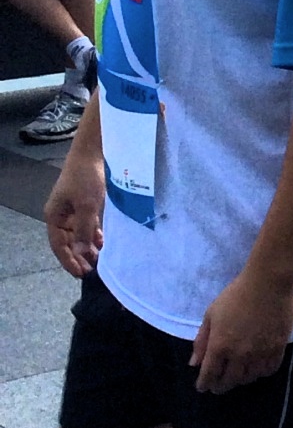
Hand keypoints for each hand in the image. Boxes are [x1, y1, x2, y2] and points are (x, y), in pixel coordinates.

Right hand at [45, 150, 104, 277]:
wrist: (93, 153)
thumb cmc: (86, 178)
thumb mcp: (86, 205)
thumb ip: (85, 229)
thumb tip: (82, 252)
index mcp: (55, 217)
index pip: (59, 245)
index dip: (69, 261)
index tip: (80, 274)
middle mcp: (61, 216)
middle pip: (68, 242)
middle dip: (79, 258)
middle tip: (91, 272)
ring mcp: (73, 211)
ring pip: (79, 236)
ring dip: (87, 248)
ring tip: (99, 262)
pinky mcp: (85, 205)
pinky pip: (87, 226)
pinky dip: (94, 236)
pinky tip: (103, 244)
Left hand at [191, 268, 292, 393]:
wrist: (269, 283)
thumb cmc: (236, 294)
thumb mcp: (211, 314)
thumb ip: (202, 340)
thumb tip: (194, 363)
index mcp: (219, 346)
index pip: (209, 375)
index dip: (204, 384)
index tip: (203, 386)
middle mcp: (239, 354)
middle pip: (229, 381)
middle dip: (221, 386)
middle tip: (219, 386)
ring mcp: (260, 352)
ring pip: (250, 378)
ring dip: (241, 379)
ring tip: (238, 376)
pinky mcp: (278, 347)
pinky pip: (269, 369)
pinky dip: (261, 372)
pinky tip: (258, 368)